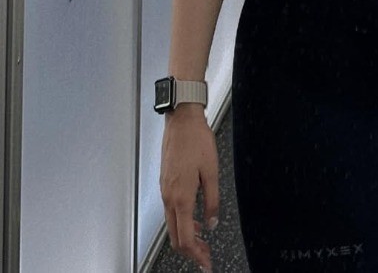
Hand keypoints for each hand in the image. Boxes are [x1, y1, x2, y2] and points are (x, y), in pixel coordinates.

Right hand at [160, 107, 219, 272]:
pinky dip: (182, 222)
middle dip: (191, 251)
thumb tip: (212, 222)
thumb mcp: (211, 171)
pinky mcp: (165, 183)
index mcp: (181, 197)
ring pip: (172, 224)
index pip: (185, 238)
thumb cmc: (196, 140)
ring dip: (186, 237)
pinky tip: (194, 220)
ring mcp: (165, 190)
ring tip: (203, 242)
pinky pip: (172, 211)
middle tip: (206, 257)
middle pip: (175, 236)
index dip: (196, 255)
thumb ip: (212, 201)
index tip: (206, 263)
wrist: (182, 120)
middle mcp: (169, 197)